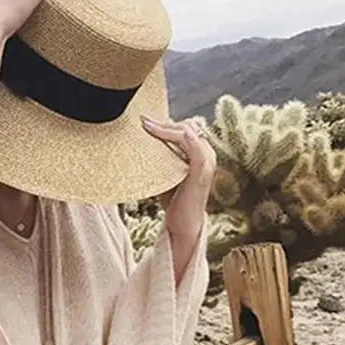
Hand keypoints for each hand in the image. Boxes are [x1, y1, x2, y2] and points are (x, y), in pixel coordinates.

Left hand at [140, 115, 216, 237]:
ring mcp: (207, 160)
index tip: (143, 120)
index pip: (183, 127)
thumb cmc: (173, 199)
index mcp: (200, 151)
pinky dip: (176, 135)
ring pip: (187, 130)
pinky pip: (192, 144)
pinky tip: (159, 132)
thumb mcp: (165, 172)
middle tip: (141, 120)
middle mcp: (206, 152)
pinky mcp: (202, 169)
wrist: (183, 224)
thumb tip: (138, 141)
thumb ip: (160, 156)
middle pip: (185, 125)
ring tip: (146, 125)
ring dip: (165, 127)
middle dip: (163, 122)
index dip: (165, 122)